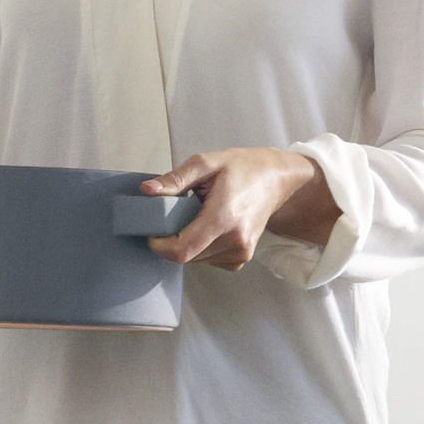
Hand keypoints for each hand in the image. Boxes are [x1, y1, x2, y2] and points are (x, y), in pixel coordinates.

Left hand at [142, 147, 339, 271]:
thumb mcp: (207, 163)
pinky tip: (211, 227)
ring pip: (196, 260)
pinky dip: (201, 247)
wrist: (277, 179)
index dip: (160, 245)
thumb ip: (175, 179)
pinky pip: (208, 260)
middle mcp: (235, 241)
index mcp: (224, 218)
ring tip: (200, 216)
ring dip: (188, 242)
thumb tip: (147, 191)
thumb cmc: (243, 167)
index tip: (154, 231)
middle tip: (179, 214)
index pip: (182, 250)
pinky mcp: (241, 258)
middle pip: (186, 256)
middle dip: (173, 239)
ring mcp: (241, 253)